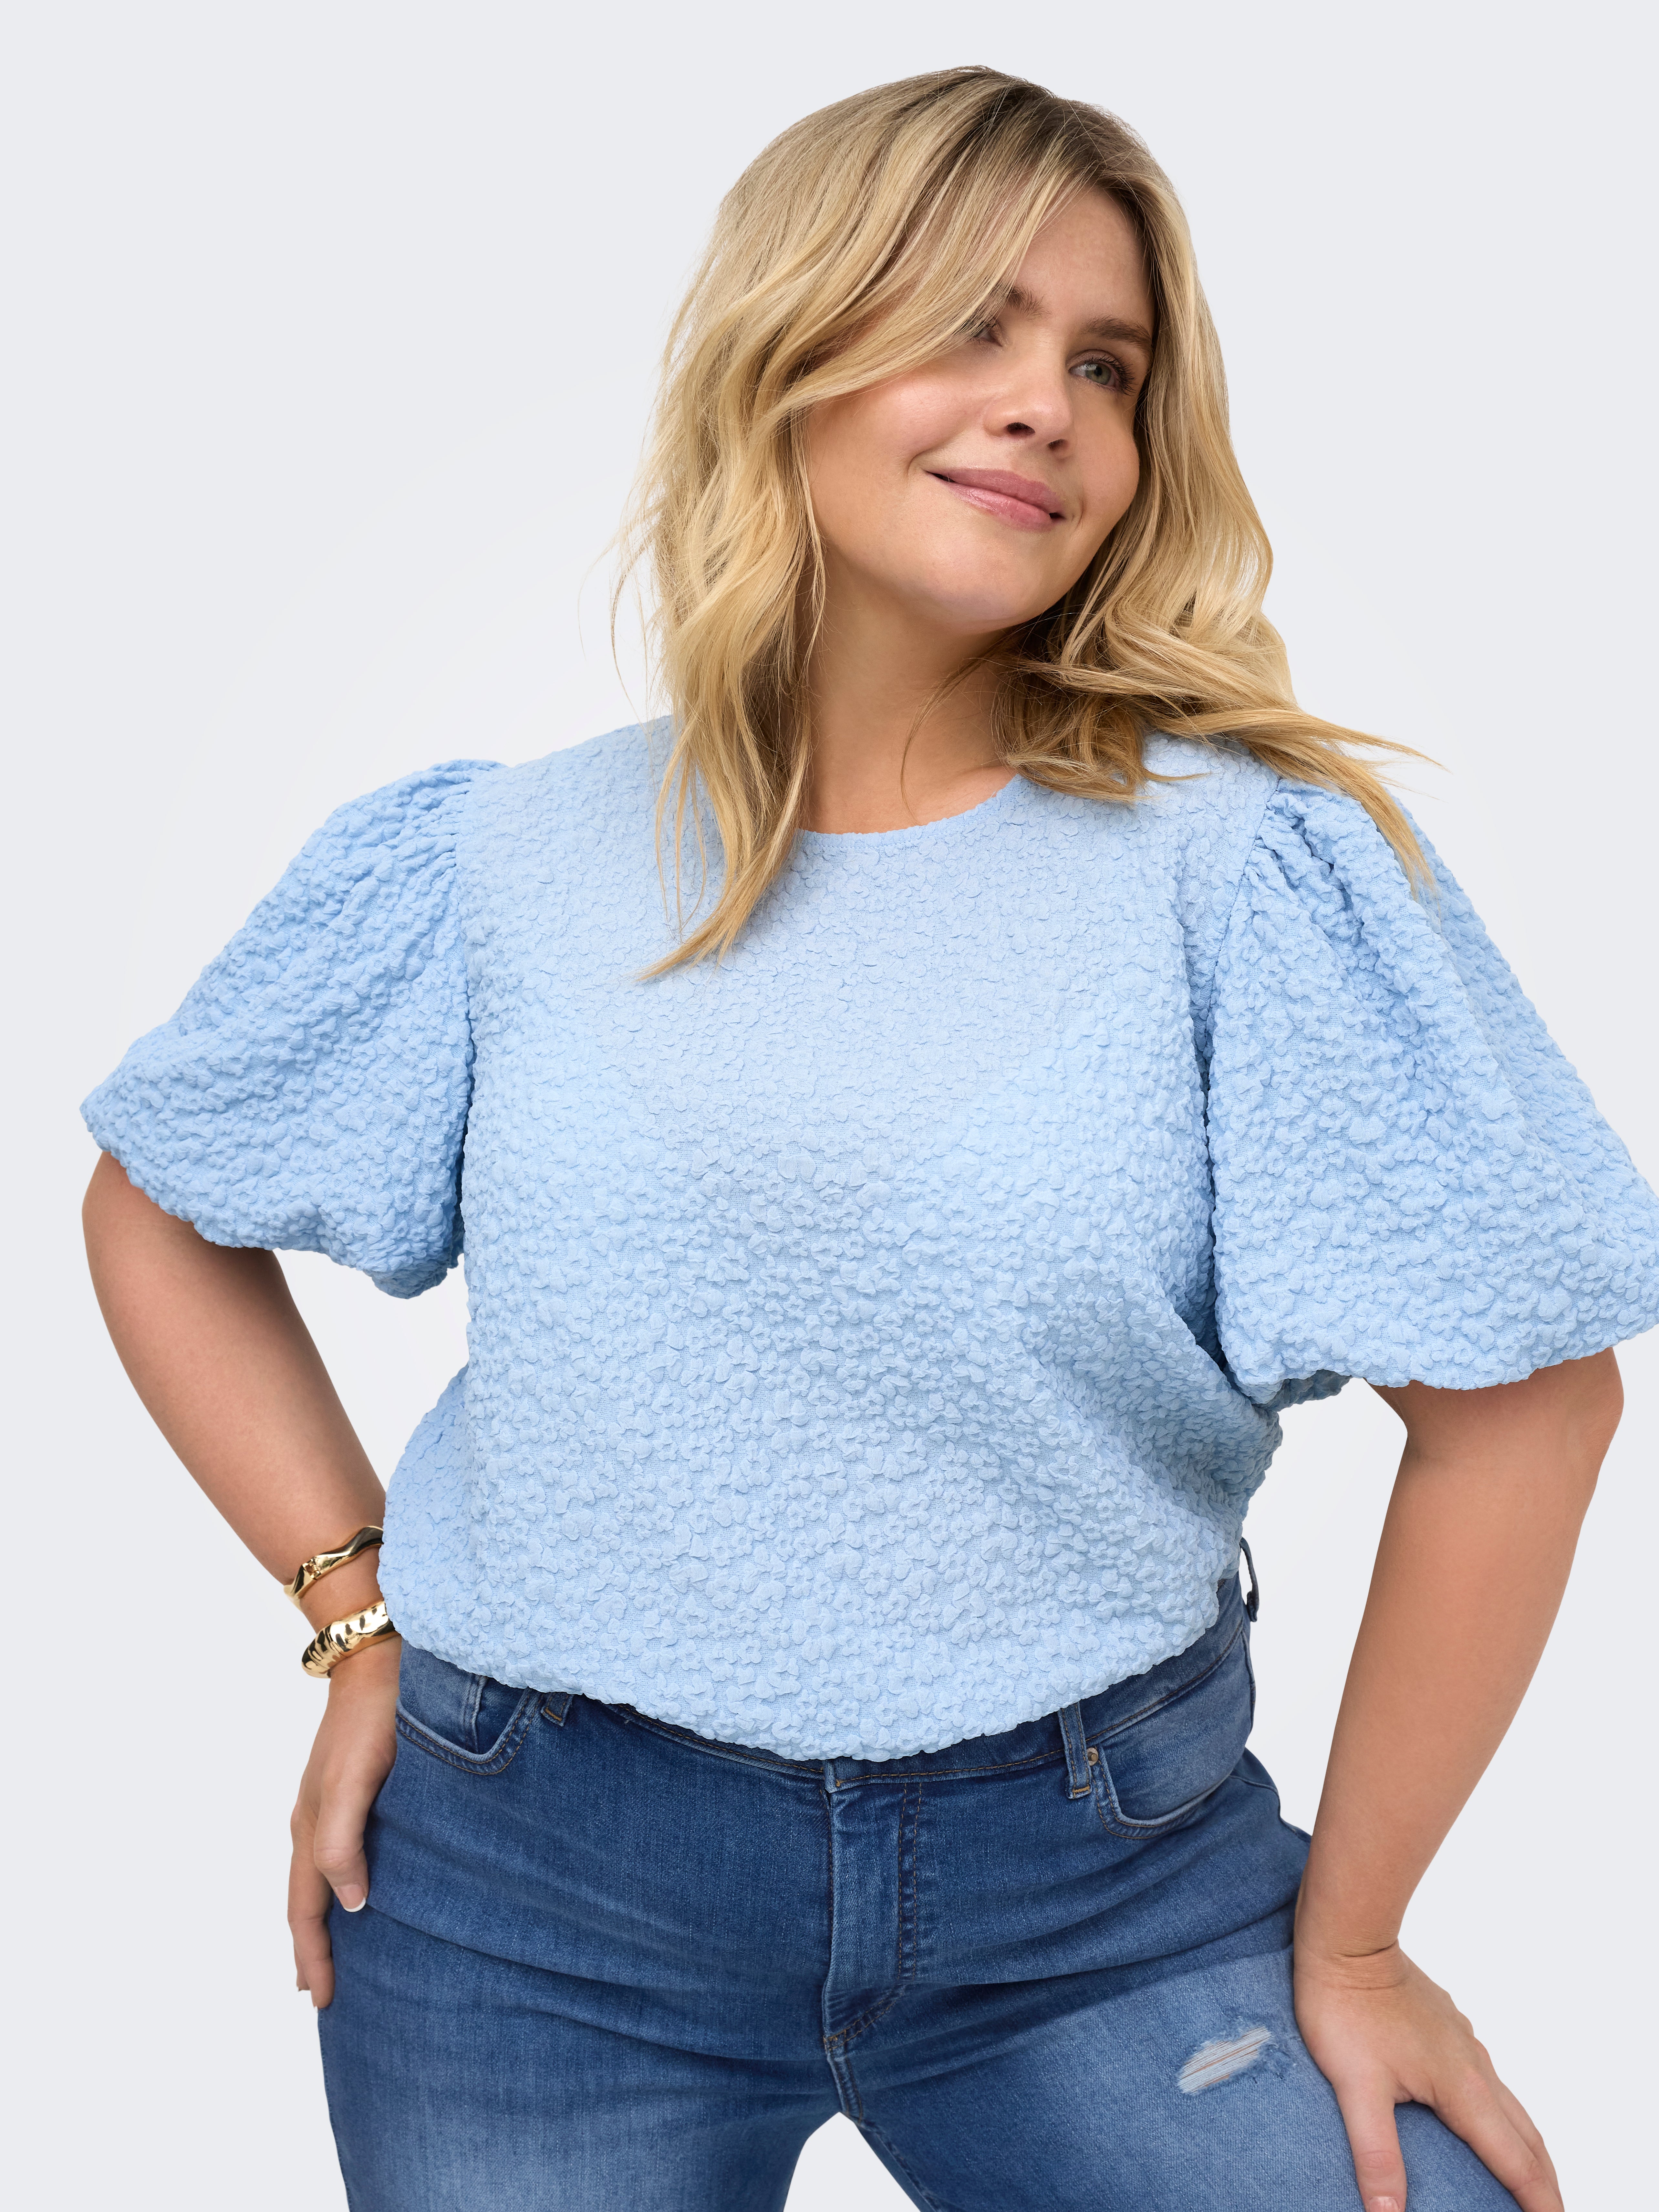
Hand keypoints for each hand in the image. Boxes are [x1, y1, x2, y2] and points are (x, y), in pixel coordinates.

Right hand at [288, 1637, 399, 2007]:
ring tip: (336, 1957)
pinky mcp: (351, 1789)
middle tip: (323, 1996)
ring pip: (320, 1880)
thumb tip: (353, 1905)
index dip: (313, 1956)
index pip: (307, 1909)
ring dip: (324, 1921)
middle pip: (306, 1902)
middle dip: (311, 1951)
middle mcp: (314, 1821)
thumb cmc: (372, 1720)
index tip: (321, 2000)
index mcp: (312, 1827)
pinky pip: (337, 1853)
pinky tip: (358, 1892)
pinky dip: (339, 1887)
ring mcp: (329, 1805)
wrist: (379, 1661)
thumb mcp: (353, 1781)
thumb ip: (344, 1842)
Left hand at [1293, 1939, 1561, 2210]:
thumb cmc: (1345, 2008)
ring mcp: (1463, 2044)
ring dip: (1528, 2148)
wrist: (1346, 1941)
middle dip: (1546, 2182)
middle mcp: (1474, 2066)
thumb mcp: (1354, 2087)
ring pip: (1511, 2107)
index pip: (1515, 2160)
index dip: (1539, 2201)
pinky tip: (1488, 2119)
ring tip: (1533, 2179)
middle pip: (1526, 2137)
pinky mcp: (1448, 2029)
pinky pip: (1489, 2082)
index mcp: (1462, 2087)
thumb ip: (1375, 2154)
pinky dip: (1503, 2115)